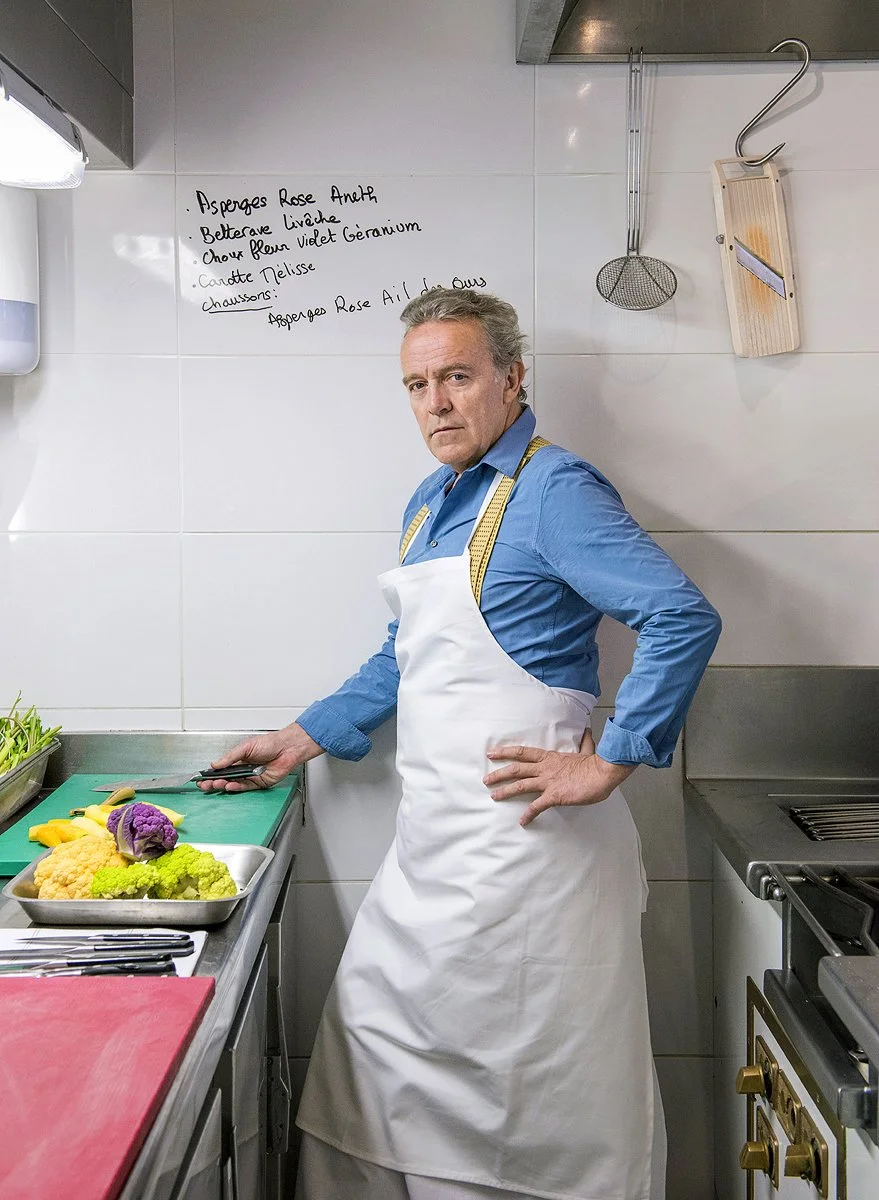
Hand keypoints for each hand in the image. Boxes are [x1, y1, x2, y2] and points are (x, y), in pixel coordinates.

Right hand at [197, 722, 323, 791]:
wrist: (287, 748)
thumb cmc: (270, 743)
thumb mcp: (246, 746)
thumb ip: (230, 757)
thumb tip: (215, 763)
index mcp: (239, 759)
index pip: (222, 768)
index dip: (212, 773)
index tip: (202, 777)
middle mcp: (244, 769)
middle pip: (226, 778)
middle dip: (214, 782)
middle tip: (205, 784)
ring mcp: (251, 777)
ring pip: (234, 784)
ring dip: (224, 785)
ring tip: (216, 784)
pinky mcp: (259, 783)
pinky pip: (246, 787)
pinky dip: (237, 787)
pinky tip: (230, 785)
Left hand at [483, 727, 635, 826]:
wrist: (603, 773)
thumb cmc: (595, 764)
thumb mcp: (587, 751)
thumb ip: (584, 743)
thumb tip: (587, 733)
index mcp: (550, 757)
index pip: (522, 752)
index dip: (506, 752)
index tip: (492, 753)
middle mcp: (545, 768)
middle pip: (516, 769)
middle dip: (499, 774)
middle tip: (486, 779)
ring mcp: (548, 782)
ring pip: (521, 785)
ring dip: (505, 791)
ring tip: (494, 796)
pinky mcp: (554, 795)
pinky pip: (537, 806)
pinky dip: (529, 814)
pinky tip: (522, 821)